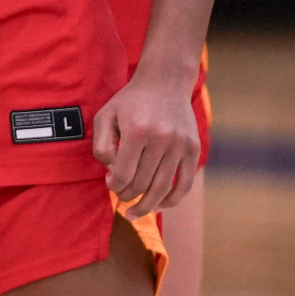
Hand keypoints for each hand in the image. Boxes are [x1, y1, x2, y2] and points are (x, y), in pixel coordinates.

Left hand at [91, 66, 201, 219]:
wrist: (165, 82)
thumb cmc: (130, 102)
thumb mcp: (106, 116)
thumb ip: (102, 146)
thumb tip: (112, 174)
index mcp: (137, 131)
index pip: (124, 175)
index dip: (114, 186)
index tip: (110, 183)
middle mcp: (161, 139)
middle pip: (142, 184)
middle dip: (127, 196)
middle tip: (120, 196)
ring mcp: (180, 144)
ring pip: (163, 189)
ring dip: (147, 206)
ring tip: (134, 213)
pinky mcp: (193, 148)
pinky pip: (184, 184)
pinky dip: (172, 200)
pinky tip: (158, 206)